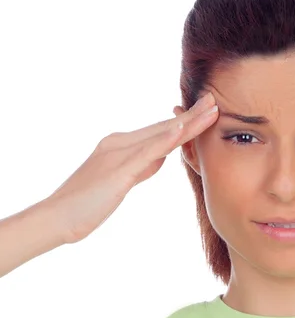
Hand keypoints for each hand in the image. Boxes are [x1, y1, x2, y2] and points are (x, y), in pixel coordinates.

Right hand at [48, 91, 218, 243]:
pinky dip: (166, 140)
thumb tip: (161, 157)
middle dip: (191, 114)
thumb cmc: (87, 204)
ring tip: (210, 109)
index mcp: (120, 145)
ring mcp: (119, 155)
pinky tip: (182, 129)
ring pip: (161, 135)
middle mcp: (119, 143)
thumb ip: (142, 167)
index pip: (160, 131)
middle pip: (164, 127)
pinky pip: (146, 153)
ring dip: (188, 122)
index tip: (205, 110)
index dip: (184, 121)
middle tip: (214, 100)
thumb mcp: (122, 181)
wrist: (56, 217)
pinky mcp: (119, 170)